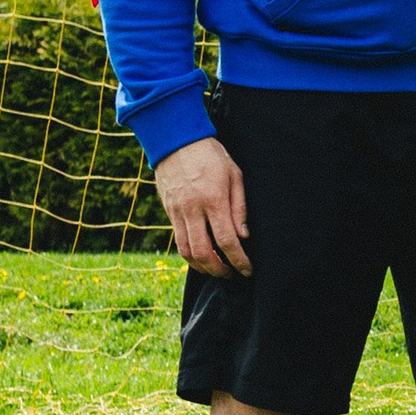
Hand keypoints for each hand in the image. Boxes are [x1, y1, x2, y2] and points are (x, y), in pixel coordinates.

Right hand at [155, 136, 250, 276]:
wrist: (175, 140)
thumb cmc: (211, 155)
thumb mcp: (234, 175)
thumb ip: (239, 207)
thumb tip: (243, 236)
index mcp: (213, 200)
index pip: (227, 240)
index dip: (238, 260)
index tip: (247, 270)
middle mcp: (193, 209)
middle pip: (204, 252)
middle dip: (219, 269)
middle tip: (232, 274)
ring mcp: (177, 211)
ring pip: (186, 251)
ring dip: (202, 267)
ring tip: (217, 270)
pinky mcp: (168, 211)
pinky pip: (177, 241)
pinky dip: (190, 255)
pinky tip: (201, 257)